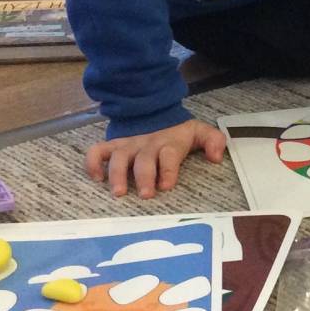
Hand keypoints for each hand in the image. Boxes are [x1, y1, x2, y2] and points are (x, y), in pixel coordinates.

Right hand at [85, 119, 226, 198]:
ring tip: (119, 193)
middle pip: (144, 159)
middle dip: (144, 177)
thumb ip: (213, 141)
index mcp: (169, 143)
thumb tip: (216, 157)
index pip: (169, 154)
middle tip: (146, 195)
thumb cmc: (178, 134)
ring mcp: (128, 146)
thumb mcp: (199, 133)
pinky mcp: (113, 147)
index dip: (168, 168)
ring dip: (117, 174)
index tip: (167, 185)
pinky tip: (96, 179)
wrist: (156, 115)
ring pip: (118, 157)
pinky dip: (92, 163)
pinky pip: (97, 152)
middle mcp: (146, 145)